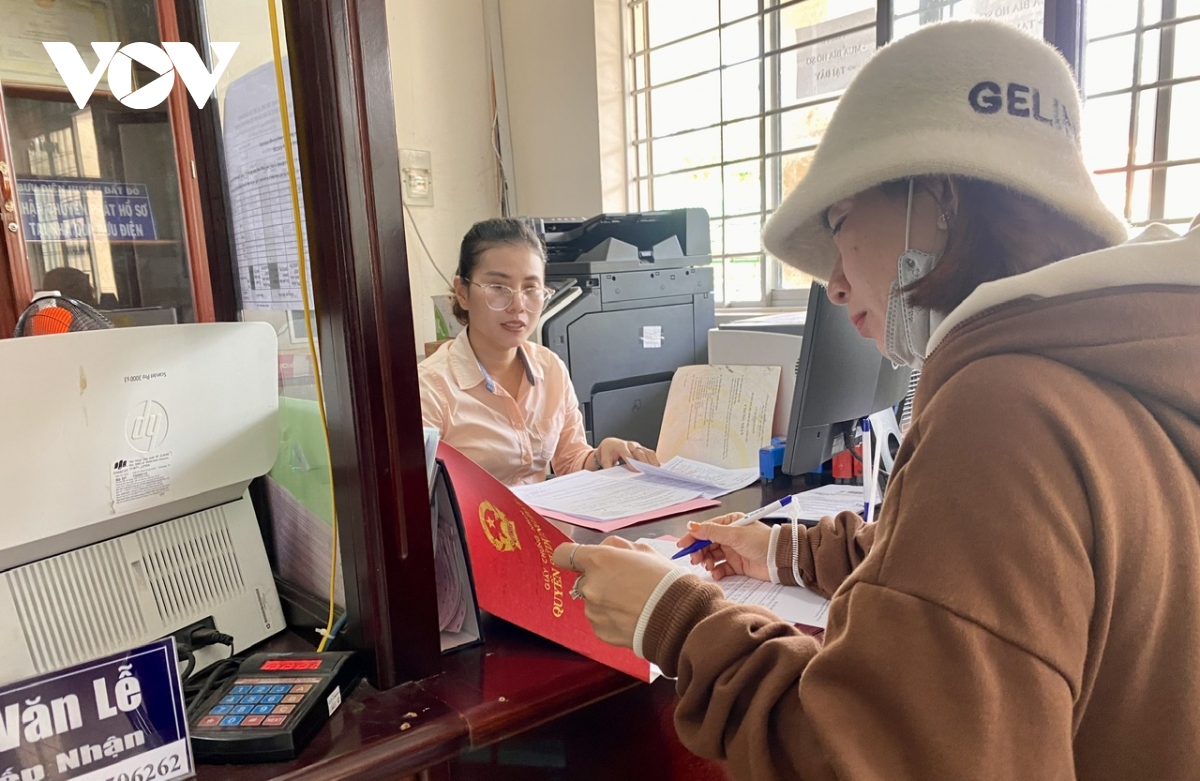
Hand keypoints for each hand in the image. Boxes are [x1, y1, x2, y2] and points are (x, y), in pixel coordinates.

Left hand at [552, 537, 674, 647]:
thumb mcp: (644, 551)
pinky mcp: (600, 631)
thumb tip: (604, 549)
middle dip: (598, 579)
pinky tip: (631, 616)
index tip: (581, 561)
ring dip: (605, 600)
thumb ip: (616, 547)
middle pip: (582, 579)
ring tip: (632, 602)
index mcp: (598, 560)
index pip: (562, 555)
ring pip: (591, 600)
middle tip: (624, 583)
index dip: (570, 557)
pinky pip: (599, 620)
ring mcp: (593, 611)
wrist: (679, 617)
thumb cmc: (665, 581)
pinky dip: (611, 618)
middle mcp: (590, 586)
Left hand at [594, 437, 660, 469]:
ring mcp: (637, 446)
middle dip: (644, 462)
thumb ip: (608, 467)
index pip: (627, 454)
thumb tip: (612, 476)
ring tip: (656, 470)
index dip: (632, 462)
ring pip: (647, 452)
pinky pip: (650, 453)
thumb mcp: (604, 459)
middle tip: (648, 471)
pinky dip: (654, 460)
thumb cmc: (608, 453)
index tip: (635, 470)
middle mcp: (630, 444)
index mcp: (620, 445)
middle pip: (639, 452)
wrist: (610, 445)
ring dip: (652, 461)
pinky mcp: (642, 449)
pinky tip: (657, 468)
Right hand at [677, 512, 772, 581]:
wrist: (780, 559)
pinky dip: (717, 571)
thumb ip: (711, 532)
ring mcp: (734, 550)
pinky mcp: (738, 565)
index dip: (693, 537)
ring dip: (708, 561)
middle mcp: (731, 536)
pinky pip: (722, 568)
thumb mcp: (734, 534)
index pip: (706, 529)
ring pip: (713, 556)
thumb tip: (692, 526)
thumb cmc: (762, 542)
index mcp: (730, 523)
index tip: (683, 546)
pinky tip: (717, 573)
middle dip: (699, 552)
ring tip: (709, 566)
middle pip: (707, 544)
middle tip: (695, 560)